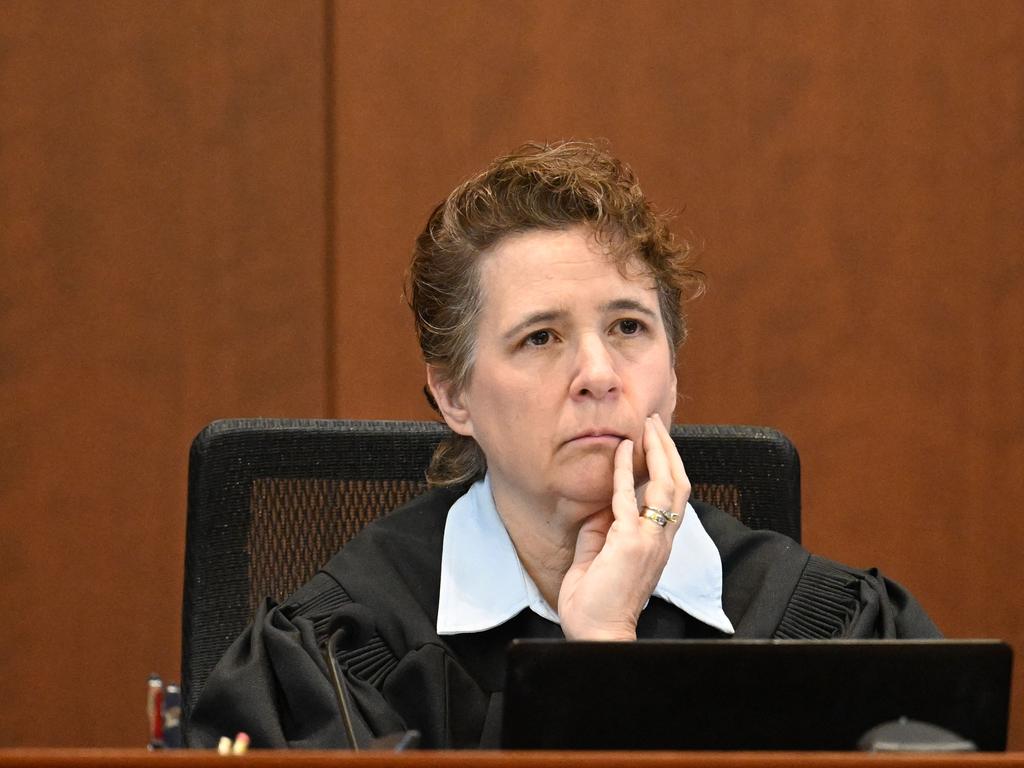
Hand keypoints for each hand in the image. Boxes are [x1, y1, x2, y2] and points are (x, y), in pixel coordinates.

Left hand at [557, 416, 690, 639]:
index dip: (668, 467)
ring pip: (667, 485)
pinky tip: (623, 450)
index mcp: (656, 544)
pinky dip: (626, 470)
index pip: (671, 498)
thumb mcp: (598, 556)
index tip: (657, 443)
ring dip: (658, 451)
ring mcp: (649, 540)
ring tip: (648, 426)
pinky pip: (630, 498)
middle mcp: (660, 540)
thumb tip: (600, 505)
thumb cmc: (596, 602)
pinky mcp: (630, 543)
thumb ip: (602, 530)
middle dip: (670, 451)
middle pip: (679, 485)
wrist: (596, 633)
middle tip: (657, 424)